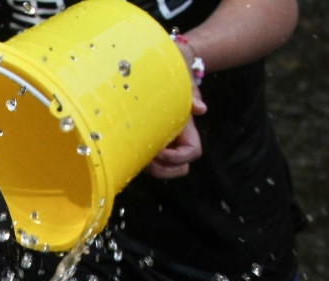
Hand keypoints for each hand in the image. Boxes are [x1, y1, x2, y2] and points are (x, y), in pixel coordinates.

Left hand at [146, 40, 208, 178]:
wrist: (164, 62)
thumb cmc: (176, 69)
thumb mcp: (183, 78)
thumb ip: (192, 93)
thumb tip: (201, 109)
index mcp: (186, 128)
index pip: (192, 153)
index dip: (178, 157)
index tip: (160, 149)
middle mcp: (175, 139)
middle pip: (180, 168)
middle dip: (164, 169)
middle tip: (146, 158)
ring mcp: (161, 142)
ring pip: (162, 169)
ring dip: (150, 168)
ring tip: (135, 154)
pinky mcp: (146, 141)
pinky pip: (145, 161)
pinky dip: (139, 160)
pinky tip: (127, 148)